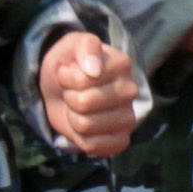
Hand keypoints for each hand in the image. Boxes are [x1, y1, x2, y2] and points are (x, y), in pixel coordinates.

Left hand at [40, 33, 141, 157]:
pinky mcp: (121, 139)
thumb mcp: (71, 44)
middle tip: (71, 92)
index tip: (68, 74)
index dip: (67, 79)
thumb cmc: (69, 65)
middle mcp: (131, 91)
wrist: (61, 89)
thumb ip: (85, 46)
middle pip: (85, 104)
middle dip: (69, 99)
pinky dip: (80, 139)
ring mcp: (128, 117)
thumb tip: (94, 69)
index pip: (84, 80)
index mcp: (122, 65)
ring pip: (86, 126)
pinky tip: (83, 128)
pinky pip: (95, 147)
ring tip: (77, 108)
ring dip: (72, 118)